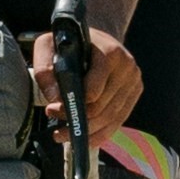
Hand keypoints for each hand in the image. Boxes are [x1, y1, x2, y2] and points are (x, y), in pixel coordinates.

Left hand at [37, 22, 141, 138]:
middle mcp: (127, 67)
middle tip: (55, 123)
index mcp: (109, 52)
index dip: (73, 105)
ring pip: (110, 118)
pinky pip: (118, 120)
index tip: (52, 109)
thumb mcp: (48, 46)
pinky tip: (85, 139)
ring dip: (87, 131)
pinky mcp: (135, 92)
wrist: (94, 39)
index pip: (94, 90)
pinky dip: (101, 134)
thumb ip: (44, 69)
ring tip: (64, 134)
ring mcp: (134, 81)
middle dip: (76, 120)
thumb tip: (54, 98)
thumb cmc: (70, 43)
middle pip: (101, 107)